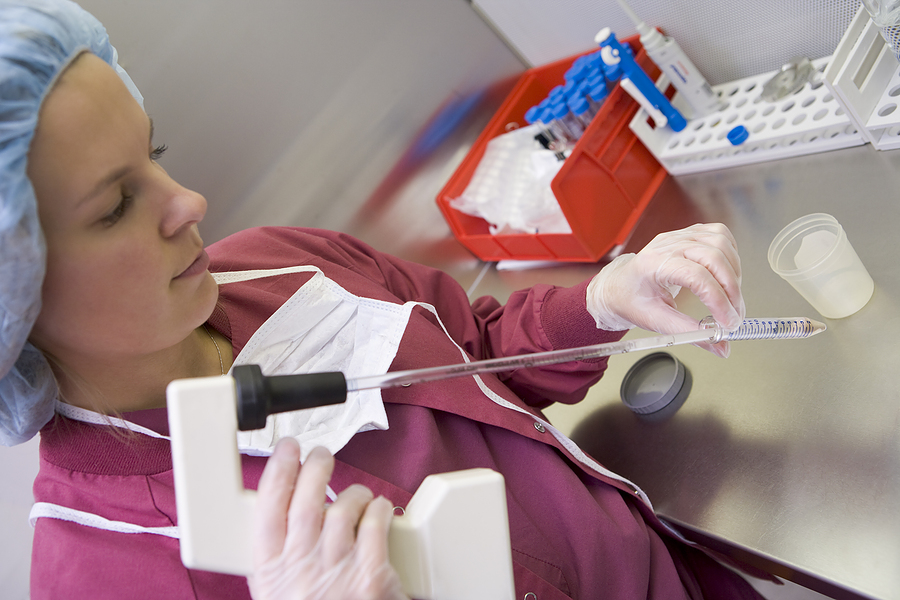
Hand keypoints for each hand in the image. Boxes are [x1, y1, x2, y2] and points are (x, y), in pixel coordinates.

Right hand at [249, 440, 408, 599]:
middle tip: (320, 455)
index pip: (268, 506)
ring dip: (352, 492)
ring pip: (344, 507)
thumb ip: (279, 557)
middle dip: (314, 466)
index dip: (278, 470)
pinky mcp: (372, 574)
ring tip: (356, 494)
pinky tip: (379, 508)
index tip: (286, 451)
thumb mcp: (277, 593)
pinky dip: (379, 508)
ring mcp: (337, 569)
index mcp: (270, 572)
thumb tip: (282, 511)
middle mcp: (301, 567)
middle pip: (306, 499)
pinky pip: (376, 524)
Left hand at [586, 223, 744, 356]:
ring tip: (730, 298)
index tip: (728, 323)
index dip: (718, 300)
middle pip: (713, 257)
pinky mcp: (689, 234)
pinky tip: (727, 275)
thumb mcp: (656, 321)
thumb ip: (690, 334)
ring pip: (721, 243)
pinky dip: (731, 256)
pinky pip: (721, 236)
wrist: (618, 286)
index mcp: (652, 264)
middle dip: (731, 290)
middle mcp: (667, 245)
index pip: (696, 277)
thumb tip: (721, 346)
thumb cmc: (631, 300)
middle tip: (734, 316)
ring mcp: (679, 236)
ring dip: (734, 273)